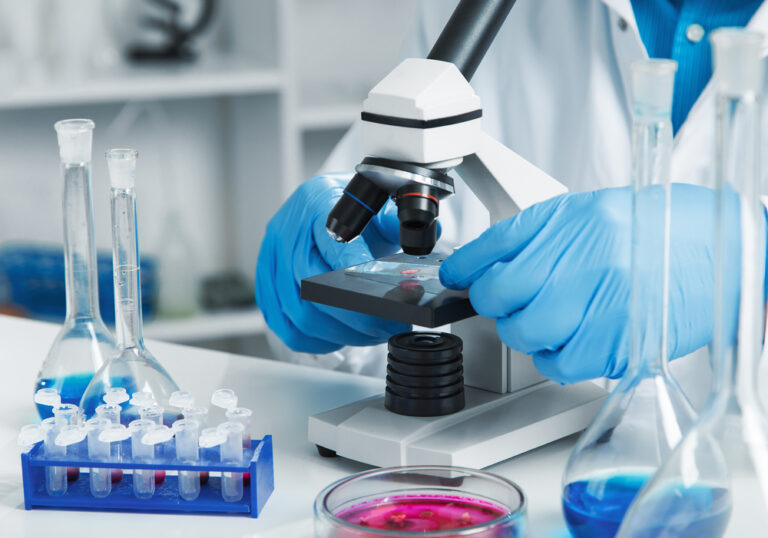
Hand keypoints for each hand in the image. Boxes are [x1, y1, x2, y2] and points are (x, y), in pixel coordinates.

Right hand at [256, 174, 408, 353]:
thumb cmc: (352, 209)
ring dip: (340, 332)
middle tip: (387, 325)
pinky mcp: (267, 286)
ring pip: (299, 312)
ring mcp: (271, 260)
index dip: (360, 275)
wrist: (324, 207)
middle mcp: (287, 230)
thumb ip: (396, 222)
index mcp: (316, 201)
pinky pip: (284, 325)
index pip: (333, 243)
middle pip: (311, 285)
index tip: (391, 295)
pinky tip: (340, 337)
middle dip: (356, 315)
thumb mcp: (378, 205)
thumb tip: (421, 234)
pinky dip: (314, 340)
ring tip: (370, 333)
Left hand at [439, 184, 723, 383]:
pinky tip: (576, 339)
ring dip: (529, 332)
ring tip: (553, 319)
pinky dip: (559, 358)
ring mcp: (597, 302)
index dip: (463, 270)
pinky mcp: (616, 341)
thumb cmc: (658, 231)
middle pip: (496, 298)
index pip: (487, 250)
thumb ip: (535, 237)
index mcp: (567, 220)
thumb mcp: (589, 213)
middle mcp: (578, 258)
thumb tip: (483, 263)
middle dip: (498, 304)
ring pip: (523, 334)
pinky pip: (560, 364)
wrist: (726, 249)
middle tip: (517, 301)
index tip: (455, 279)